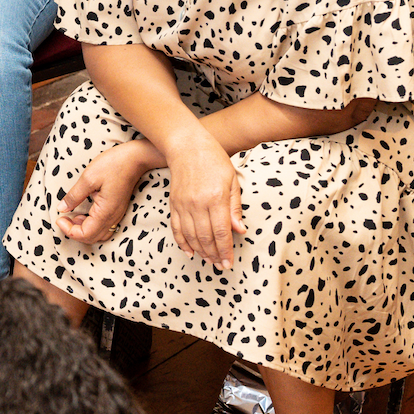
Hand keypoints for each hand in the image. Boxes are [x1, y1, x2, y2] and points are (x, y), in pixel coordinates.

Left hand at [57, 140, 158, 243]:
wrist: (135, 158)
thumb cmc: (114, 164)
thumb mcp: (88, 178)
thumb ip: (74, 196)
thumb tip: (62, 209)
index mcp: (105, 212)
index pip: (85, 234)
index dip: (69, 230)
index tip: (59, 218)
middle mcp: (113, 217)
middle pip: (91, 238)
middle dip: (74, 232)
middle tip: (63, 218)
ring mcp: (117, 215)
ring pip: (98, 234)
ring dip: (83, 230)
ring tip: (73, 216)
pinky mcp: (117, 210)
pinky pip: (104, 226)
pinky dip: (91, 225)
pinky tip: (84, 213)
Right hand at [165, 128, 243, 266]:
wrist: (187, 147)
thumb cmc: (214, 161)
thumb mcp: (232, 181)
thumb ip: (235, 207)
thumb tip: (240, 230)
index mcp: (216, 199)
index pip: (222, 232)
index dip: (225, 251)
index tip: (229, 263)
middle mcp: (198, 204)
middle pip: (206, 238)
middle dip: (214, 255)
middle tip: (220, 265)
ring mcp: (183, 205)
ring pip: (191, 236)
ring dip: (201, 252)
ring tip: (209, 260)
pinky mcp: (174, 204)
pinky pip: (177, 229)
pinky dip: (183, 243)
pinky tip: (190, 252)